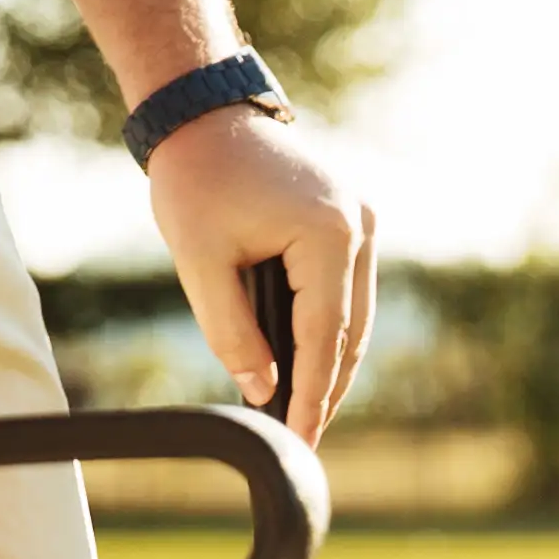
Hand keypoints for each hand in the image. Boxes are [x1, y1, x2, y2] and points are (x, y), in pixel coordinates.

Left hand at [145, 100, 376, 430]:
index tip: (299, 442)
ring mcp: (363, 220)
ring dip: (333, 363)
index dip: (312, 397)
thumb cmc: (196, 181)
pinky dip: (331, 328)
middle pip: (350, 332)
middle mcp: (360, 226)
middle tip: (302, 440)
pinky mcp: (352, 219)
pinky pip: (348, 290)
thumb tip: (262, 389)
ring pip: (356, 316)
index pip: (323, 337)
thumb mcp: (200, 262)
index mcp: (328, 234)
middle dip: (327, 389)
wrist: (204, 116)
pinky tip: (307, 363)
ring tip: (304, 412)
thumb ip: (232, 332)